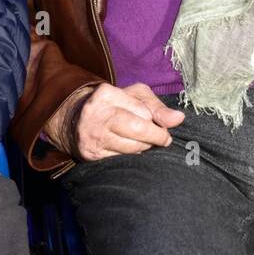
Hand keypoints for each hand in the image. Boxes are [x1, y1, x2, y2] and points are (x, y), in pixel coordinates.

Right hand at [53, 81, 184, 160]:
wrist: (75, 121)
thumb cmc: (113, 106)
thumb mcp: (134, 97)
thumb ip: (157, 107)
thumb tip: (178, 119)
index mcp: (107, 94)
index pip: (144, 112)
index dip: (157, 122)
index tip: (161, 125)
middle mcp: (96, 114)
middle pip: (138, 130)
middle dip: (156, 137)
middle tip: (163, 139)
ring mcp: (92, 136)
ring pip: (131, 148)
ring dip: (144, 148)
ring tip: (143, 142)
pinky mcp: (89, 155)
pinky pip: (120, 160)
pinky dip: (130, 157)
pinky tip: (128, 149)